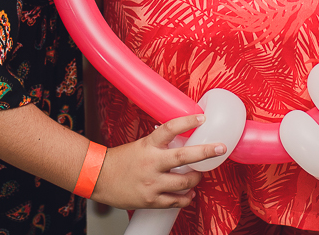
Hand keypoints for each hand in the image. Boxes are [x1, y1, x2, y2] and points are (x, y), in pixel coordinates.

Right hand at [91, 114, 226, 209]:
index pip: (170, 128)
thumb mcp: (140, 145)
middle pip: (184, 156)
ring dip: (196, 179)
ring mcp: (151, 183)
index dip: (187, 121)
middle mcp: (151, 163)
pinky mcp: (150, 200)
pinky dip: (186, 198)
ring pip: (184, 183)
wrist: (98, 177)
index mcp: (148, 145)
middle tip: (220, 148)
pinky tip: (189, 195)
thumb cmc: (120, 161)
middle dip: (206, 152)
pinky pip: (175, 201)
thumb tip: (182, 140)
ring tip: (198, 176)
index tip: (202, 117)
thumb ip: (159, 145)